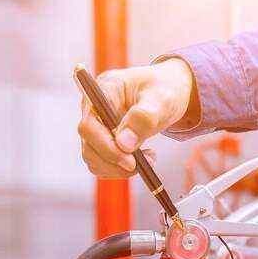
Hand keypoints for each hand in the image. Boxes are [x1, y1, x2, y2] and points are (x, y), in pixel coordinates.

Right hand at [77, 58, 194, 177]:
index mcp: (104, 90)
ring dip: (118, 167)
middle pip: (89, 144)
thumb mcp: (163, 100)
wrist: (169, 93)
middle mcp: (93, 108)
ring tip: (148, 159)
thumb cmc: (166, 90)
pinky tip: (140, 160)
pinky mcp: (100, 140)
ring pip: (93, 158)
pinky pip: (101, 163)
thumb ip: (144, 118)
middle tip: (145, 163)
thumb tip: (124, 144)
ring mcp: (95, 125)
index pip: (90, 125)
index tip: (131, 161)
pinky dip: (119, 169)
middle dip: (115, 161)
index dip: (106, 146)